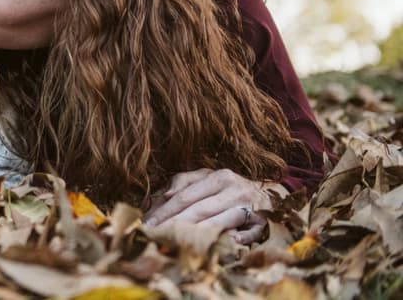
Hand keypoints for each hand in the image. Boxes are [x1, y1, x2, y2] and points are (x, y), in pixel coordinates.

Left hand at [143, 168, 283, 244]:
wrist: (271, 196)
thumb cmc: (231, 188)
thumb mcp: (210, 178)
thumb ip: (186, 181)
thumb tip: (167, 194)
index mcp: (219, 178)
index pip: (186, 196)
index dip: (166, 211)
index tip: (149, 224)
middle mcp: (234, 190)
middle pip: (200, 209)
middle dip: (176, 224)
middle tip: (157, 236)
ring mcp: (252, 206)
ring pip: (222, 220)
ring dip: (200, 233)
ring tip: (179, 242)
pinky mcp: (266, 223)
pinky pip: (253, 232)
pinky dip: (242, 237)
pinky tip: (229, 242)